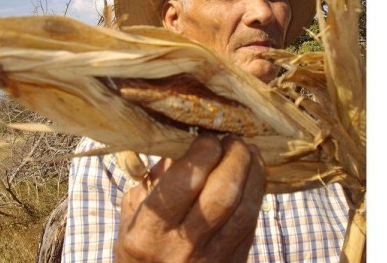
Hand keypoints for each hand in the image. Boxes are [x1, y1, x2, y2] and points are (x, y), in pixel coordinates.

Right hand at [115, 135, 265, 261]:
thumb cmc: (139, 250)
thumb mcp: (131, 216)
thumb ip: (153, 181)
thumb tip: (183, 146)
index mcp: (149, 233)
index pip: (183, 183)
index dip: (202, 152)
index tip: (207, 136)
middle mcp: (182, 247)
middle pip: (221, 193)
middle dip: (233, 157)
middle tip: (232, 139)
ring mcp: (212, 259)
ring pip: (244, 208)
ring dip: (252, 173)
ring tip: (248, 151)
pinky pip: (251, 223)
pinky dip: (255, 194)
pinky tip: (253, 176)